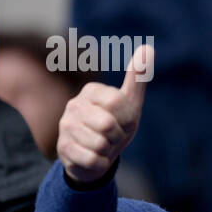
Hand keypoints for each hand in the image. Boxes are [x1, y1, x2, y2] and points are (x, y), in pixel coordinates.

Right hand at [57, 44, 152, 184]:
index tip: (122, 121)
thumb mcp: (130, 104)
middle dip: (117, 136)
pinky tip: (94, 158)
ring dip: (108, 151)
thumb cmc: (116, 126)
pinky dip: (100, 164)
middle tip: (113, 136)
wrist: (96, 156)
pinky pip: (93, 160)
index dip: (126, 118)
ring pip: (100, 144)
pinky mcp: (62, 149)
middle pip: (108, 124)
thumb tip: (148, 47)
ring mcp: (65, 127)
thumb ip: (137, 78)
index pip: (116, 102)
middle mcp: (74, 105)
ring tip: (103, 146)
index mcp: (91, 91)